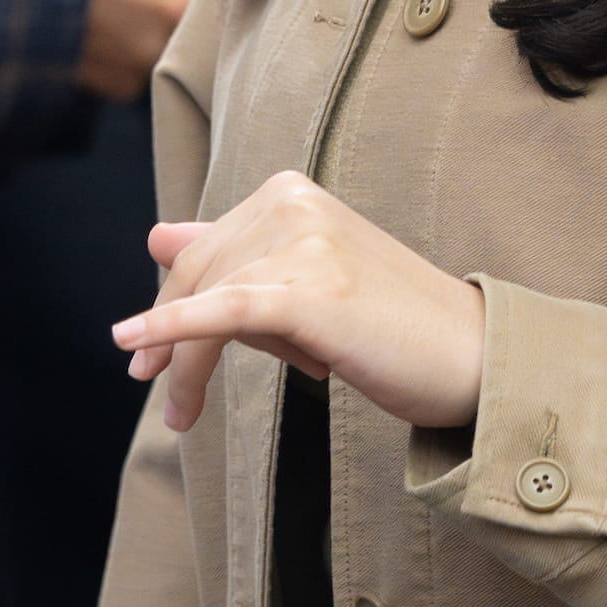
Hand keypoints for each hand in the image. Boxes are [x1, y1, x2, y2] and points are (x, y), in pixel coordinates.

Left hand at [113, 169, 486, 434]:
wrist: (471, 357)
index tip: (142, 350)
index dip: (169, 301)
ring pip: (209, 300)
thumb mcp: (303, 282)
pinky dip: (173, 328)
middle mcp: (295, 203)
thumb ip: (234, 258)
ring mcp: (306, 243)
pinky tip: (136, 343)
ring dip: (184, 363)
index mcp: (290, 192)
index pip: (206, 248)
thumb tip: (157, 237)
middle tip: (149, 385)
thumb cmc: (390, 327)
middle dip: (166, 333)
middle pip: (198, 272)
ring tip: (179, 414)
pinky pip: (225, 312)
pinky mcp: (312, 291)